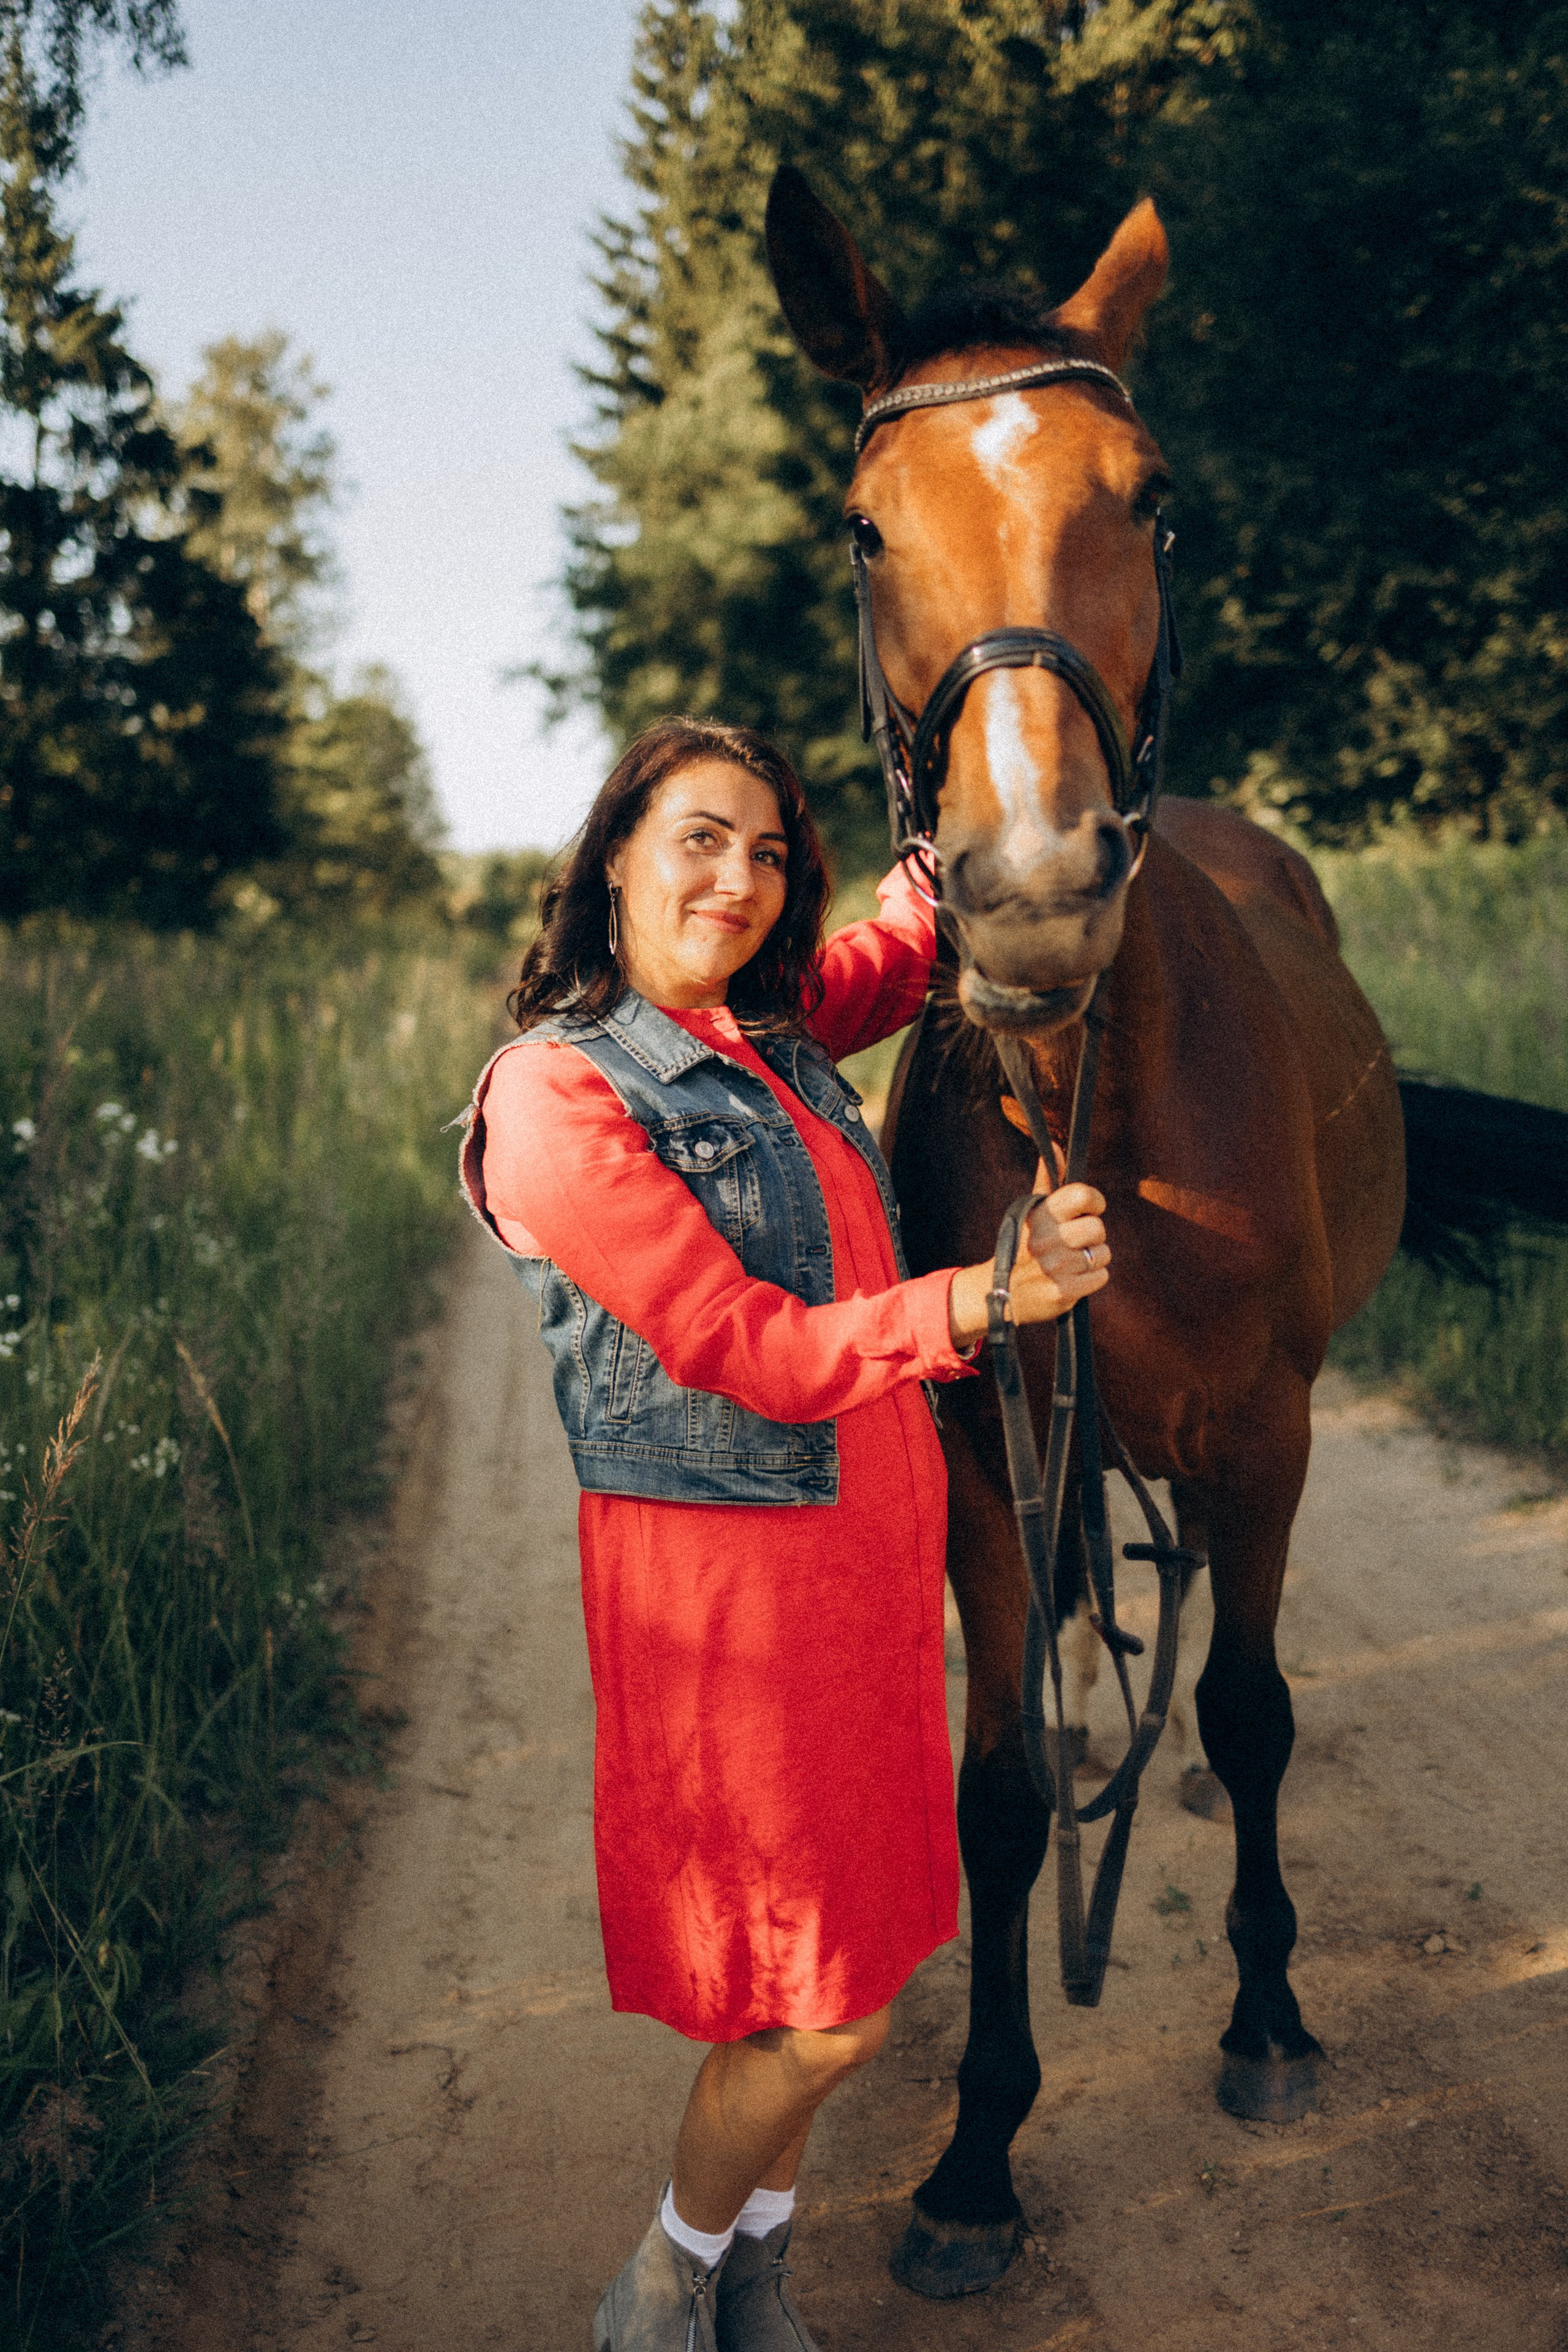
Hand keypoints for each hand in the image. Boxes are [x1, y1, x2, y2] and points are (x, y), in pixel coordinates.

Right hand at [947, 1170, 1108, 1351]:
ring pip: (1103, 1253)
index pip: (1084, 1195)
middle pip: (1098, 1227)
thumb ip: (1047, 1180)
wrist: (1000, 1293)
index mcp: (1040, 1215)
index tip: (1089, 1210)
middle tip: (1075, 1242)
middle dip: (1093, 1236)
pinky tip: (1072, 1278)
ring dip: (1092, 1259)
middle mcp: (1046, 1239)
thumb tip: (1055, 1146)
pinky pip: (1101, 1277)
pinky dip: (1091, 1279)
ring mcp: (1055, 1267)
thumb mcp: (1030, 1212)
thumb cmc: (1021, 1247)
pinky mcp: (1064, 1292)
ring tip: (1070, 1263)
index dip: (1095, 1202)